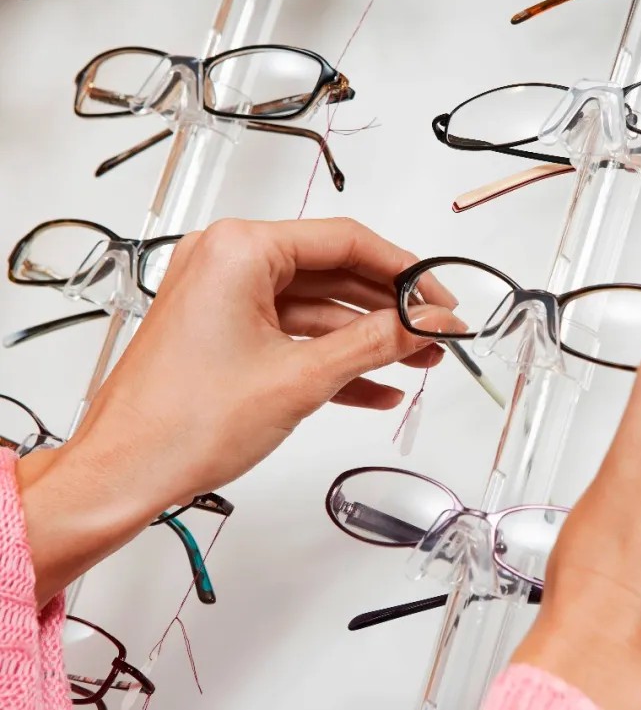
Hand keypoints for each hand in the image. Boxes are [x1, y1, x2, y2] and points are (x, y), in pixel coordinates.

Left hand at [18, 217, 459, 603]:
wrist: (123, 475)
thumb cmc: (183, 423)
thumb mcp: (301, 378)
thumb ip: (374, 342)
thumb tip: (426, 321)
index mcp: (240, 250)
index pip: (346, 242)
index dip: (405, 271)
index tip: (440, 297)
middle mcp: (229, 263)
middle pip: (334, 273)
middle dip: (390, 310)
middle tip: (436, 332)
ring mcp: (225, 299)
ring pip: (318, 309)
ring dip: (368, 339)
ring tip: (418, 361)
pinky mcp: (225, 333)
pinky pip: (294, 335)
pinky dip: (333, 359)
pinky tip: (377, 387)